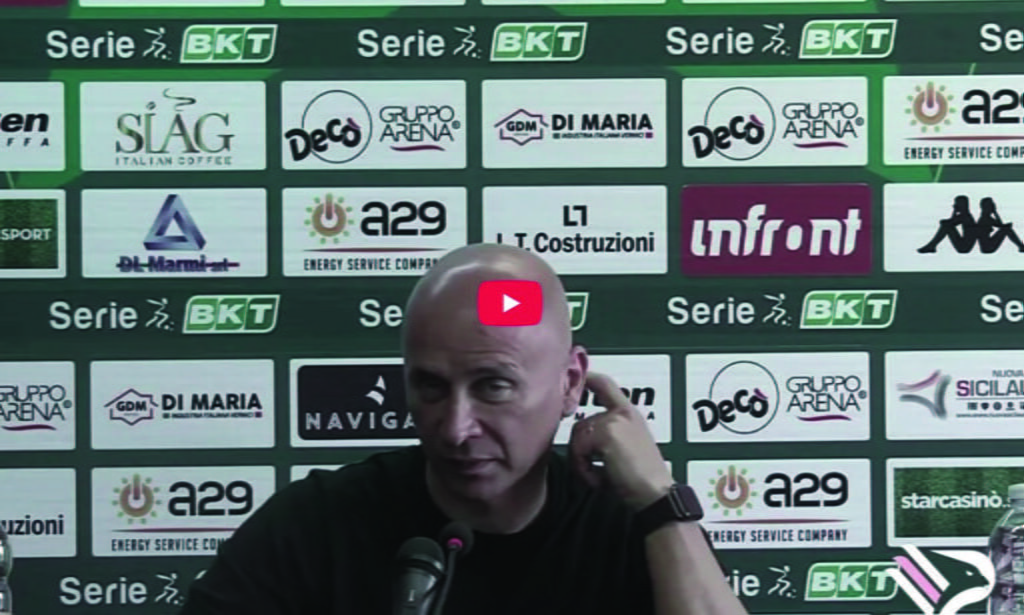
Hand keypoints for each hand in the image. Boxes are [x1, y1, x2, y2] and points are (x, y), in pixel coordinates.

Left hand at [568, 371, 674, 510]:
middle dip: (581, 450)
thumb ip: (606, 437)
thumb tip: (580, 439)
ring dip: (582, 462)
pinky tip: (602, 478)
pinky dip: (584, 469)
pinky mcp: (607, 431)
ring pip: (577, 437)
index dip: (588, 378)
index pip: (606, 385)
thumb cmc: (641, 481)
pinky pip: (578, 449)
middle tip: (597, 471)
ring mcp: (615, 420)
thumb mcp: (623, 451)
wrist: (657, 494)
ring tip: (602, 476)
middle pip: (581, 424)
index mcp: (630, 415)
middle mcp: (624, 413)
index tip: (579, 377)